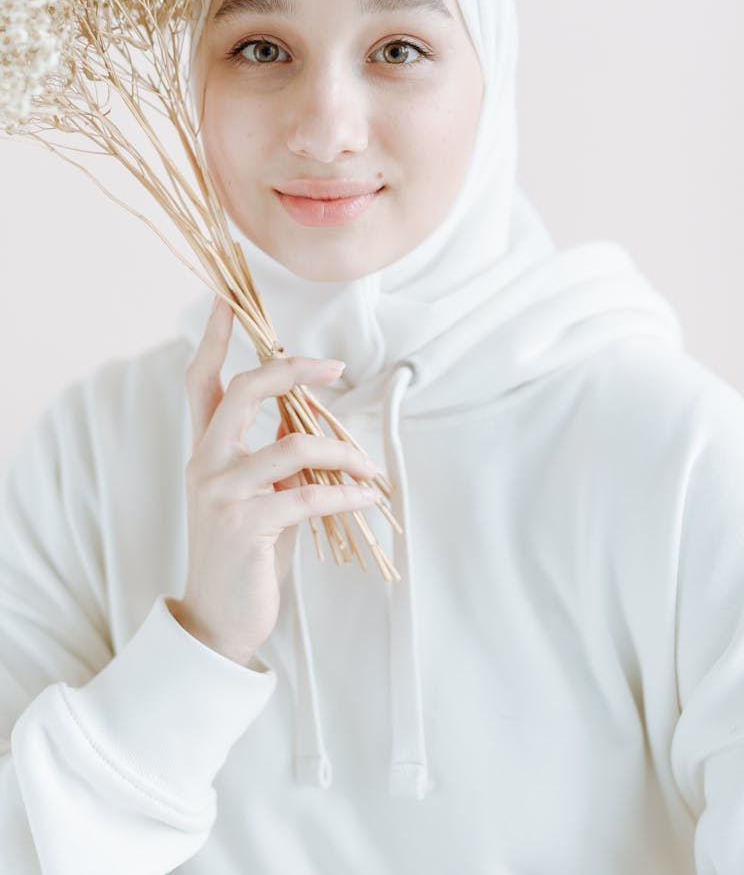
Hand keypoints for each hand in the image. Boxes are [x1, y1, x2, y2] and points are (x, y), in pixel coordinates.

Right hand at [167, 297, 377, 666]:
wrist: (219, 618)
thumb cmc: (246, 553)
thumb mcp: (256, 497)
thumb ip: (271, 458)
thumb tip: (309, 425)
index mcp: (204, 450)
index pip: (200, 381)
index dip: (213, 337)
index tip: (226, 298)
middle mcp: (204, 464)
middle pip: (245, 390)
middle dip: (293, 369)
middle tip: (336, 367)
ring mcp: (221, 494)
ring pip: (292, 446)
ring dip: (342, 452)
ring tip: (368, 468)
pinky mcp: (246, 527)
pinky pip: (309, 495)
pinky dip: (347, 493)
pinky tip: (368, 497)